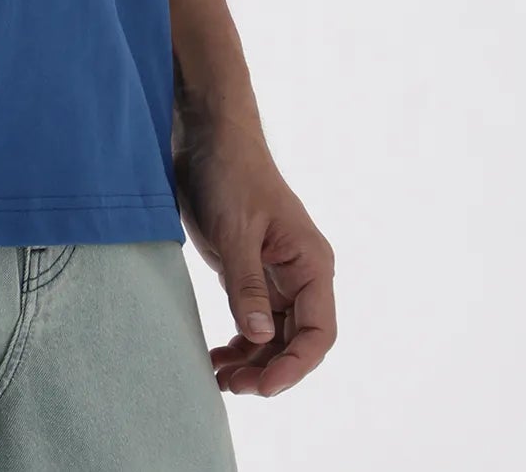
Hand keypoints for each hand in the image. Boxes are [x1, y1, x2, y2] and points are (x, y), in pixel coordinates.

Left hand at [175, 120, 335, 395]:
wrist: (208, 137)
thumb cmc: (231, 174)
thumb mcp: (236, 232)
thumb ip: (247, 286)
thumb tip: (260, 338)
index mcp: (311, 263)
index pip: (317, 331)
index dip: (295, 365)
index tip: (264, 386)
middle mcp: (300, 275)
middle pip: (295, 341)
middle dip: (269, 369)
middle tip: (233, 387)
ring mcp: (275, 275)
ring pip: (274, 337)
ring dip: (253, 362)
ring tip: (221, 379)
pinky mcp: (250, 273)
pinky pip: (254, 320)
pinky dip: (239, 343)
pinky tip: (218, 358)